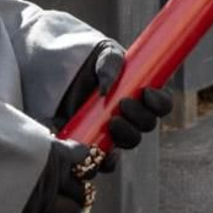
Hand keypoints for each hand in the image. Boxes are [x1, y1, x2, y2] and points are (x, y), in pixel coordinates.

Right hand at [16, 138, 88, 212]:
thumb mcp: (18, 130)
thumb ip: (38, 141)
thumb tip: (47, 143)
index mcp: (54, 151)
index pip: (85, 159)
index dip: (83, 165)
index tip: (78, 168)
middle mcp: (53, 176)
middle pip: (81, 190)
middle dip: (76, 192)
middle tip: (67, 193)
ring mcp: (42, 199)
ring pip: (71, 212)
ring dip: (68, 212)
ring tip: (60, 211)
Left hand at [57, 41, 172, 167]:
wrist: (51, 68)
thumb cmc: (82, 57)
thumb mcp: (100, 52)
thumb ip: (109, 63)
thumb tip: (107, 91)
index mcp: (139, 90)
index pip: (161, 102)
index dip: (160, 102)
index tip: (146, 92)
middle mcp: (129, 113)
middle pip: (147, 124)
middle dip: (140, 117)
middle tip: (123, 104)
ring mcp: (111, 129)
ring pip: (131, 141)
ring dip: (127, 135)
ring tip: (112, 123)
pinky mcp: (91, 142)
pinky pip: (105, 160)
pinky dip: (107, 160)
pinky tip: (101, 151)